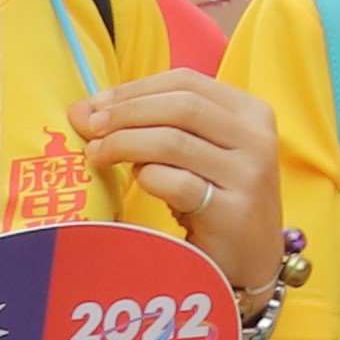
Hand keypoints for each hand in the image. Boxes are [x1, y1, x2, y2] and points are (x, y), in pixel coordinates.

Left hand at [76, 70, 285, 293]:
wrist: (251, 257)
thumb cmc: (214, 199)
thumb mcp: (194, 154)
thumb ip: (154, 127)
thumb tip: (84, 109)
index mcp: (249, 112)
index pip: (186, 82)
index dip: (134, 89)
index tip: (96, 104)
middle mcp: (255, 137)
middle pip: (179, 106)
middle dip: (124, 113)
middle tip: (88, 128)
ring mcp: (247, 174)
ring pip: (174, 141)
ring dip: (124, 143)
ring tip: (97, 155)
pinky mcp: (232, 210)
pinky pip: (177, 183)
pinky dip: (146, 178)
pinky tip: (135, 182)